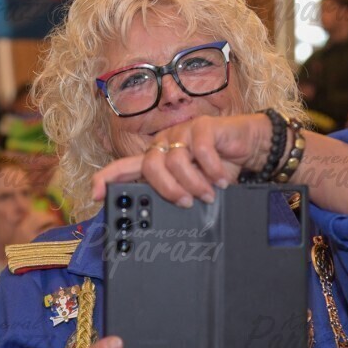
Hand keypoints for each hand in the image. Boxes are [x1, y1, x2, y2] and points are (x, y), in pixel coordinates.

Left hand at [92, 114, 271, 206]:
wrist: (250, 145)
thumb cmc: (220, 168)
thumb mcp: (197, 186)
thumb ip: (180, 195)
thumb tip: (164, 221)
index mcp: (158, 159)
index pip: (123, 167)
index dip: (106, 179)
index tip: (97, 195)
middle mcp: (165, 144)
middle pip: (150, 167)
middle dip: (168, 189)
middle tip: (186, 202)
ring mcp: (182, 132)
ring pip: (176, 161)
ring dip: (194, 183)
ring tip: (209, 194)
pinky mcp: (203, 126)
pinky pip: (201, 151)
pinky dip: (212, 170)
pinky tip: (221, 180)